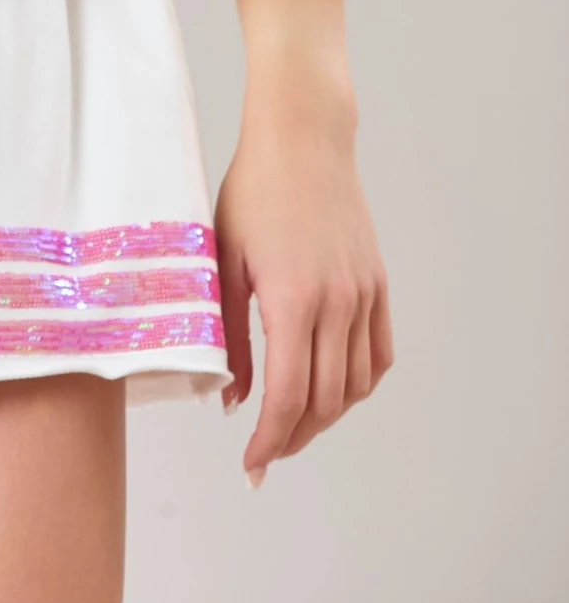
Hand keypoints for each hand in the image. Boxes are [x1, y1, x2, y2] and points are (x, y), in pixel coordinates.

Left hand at [214, 89, 393, 486]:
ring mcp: (363, 294)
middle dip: (293, 437)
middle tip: (265, 453)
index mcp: (293, 299)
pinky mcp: (377, 283)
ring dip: (326, 416)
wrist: (303, 138)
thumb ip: (226, 332)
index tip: (251, 464)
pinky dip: (359, 384)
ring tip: (294, 425)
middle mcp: (337, 303)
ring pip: (355, 385)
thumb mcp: (224, 259)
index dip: (269, 440)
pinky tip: (334, 390)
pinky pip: (378, 354)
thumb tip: (231, 398)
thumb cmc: (252, 190)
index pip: (287, 397)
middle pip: (323, 401)